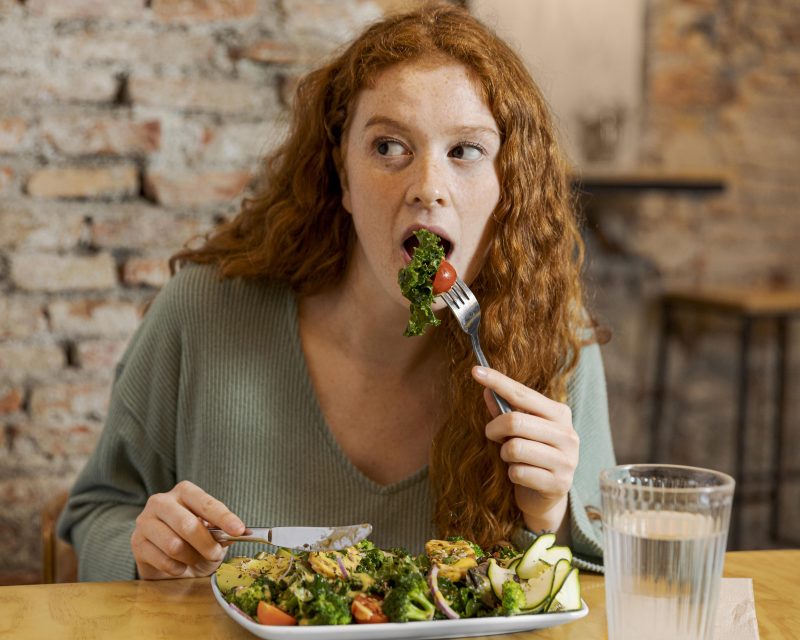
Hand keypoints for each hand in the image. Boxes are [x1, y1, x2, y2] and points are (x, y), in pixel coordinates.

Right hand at [131, 480, 244, 579]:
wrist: (166, 562)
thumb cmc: (194, 543)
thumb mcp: (211, 533)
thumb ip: (222, 530)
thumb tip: (239, 532)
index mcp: (184, 492)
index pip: (206, 503)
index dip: (224, 517)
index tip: (239, 530)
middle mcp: (161, 502)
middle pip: (187, 525)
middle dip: (206, 544)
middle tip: (216, 554)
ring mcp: (145, 522)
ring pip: (174, 545)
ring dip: (191, 558)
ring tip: (195, 559)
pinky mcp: (137, 543)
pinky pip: (163, 561)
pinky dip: (177, 568)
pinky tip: (180, 566)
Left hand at [471, 366, 578, 533]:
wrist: (546, 497)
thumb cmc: (530, 456)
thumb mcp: (518, 431)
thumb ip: (504, 411)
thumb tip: (485, 390)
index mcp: (560, 413)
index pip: (522, 393)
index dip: (497, 381)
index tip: (475, 370)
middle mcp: (568, 434)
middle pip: (515, 421)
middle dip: (494, 429)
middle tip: (492, 436)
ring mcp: (567, 460)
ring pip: (514, 448)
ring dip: (504, 454)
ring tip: (510, 458)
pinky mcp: (559, 483)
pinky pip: (518, 472)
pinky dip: (511, 474)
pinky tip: (520, 476)